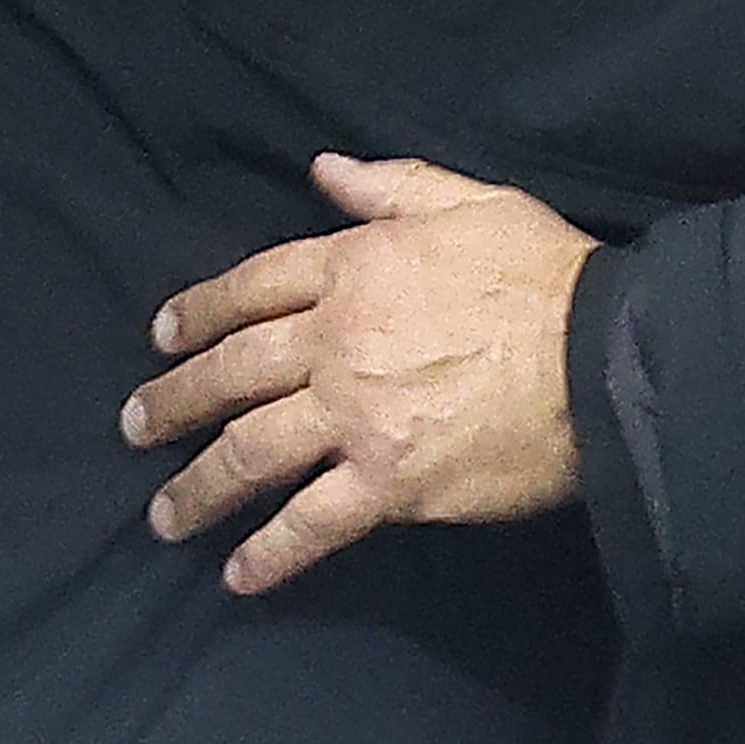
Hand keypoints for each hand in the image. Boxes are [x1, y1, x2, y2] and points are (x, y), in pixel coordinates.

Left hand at [118, 154, 596, 593]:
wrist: (607, 358)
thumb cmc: (549, 274)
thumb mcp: (472, 202)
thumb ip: (392, 187)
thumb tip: (326, 169)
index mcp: (356, 266)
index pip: (254, 286)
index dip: (200, 311)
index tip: (163, 335)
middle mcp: (338, 340)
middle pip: (234, 370)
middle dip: (175, 400)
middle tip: (137, 425)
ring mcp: (356, 416)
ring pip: (250, 452)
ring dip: (199, 485)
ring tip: (164, 513)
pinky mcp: (388, 483)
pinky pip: (310, 523)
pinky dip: (269, 552)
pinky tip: (238, 574)